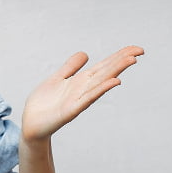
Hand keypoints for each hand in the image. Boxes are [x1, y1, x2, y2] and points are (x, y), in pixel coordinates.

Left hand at [21, 46, 143, 141]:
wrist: (31, 123)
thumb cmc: (43, 104)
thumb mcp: (57, 79)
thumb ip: (70, 67)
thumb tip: (85, 53)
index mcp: (80, 81)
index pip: (103, 66)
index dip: (118, 56)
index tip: (136, 49)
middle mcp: (83, 89)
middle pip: (105, 72)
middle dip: (121, 61)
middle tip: (140, 51)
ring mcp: (79, 100)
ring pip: (101, 82)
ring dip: (116, 71)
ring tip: (131, 60)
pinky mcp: (71, 110)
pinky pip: (88, 98)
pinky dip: (101, 89)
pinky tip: (114, 82)